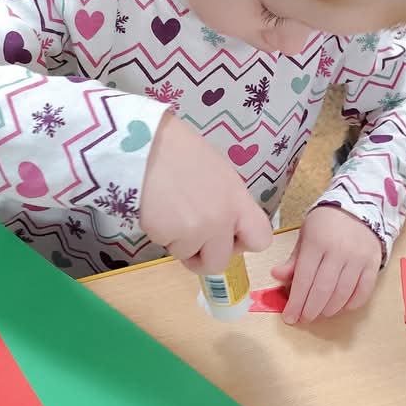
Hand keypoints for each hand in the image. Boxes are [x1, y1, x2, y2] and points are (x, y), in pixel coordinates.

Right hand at [140, 112, 272, 272]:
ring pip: (186, 254)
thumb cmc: (182, 151)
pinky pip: (164, 244)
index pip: (260, 240)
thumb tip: (226, 227)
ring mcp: (192, 230)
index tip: (229, 236)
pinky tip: (155, 207)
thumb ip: (229, 205)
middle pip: (219, 263)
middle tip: (191, 239)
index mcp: (237, 201)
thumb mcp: (220, 174)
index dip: (243, 243)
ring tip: (169, 208)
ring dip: (178, 240)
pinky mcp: (163, 234)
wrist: (145, 142)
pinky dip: (159, 232)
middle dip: (204, 257)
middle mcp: (220, 220)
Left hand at [272, 206, 381, 325]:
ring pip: (342, 293)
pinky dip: (352, 303)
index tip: (289, 317)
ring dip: (329, 309)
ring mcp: (358, 258)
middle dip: (311, 310)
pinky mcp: (374, 263)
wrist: (359, 206)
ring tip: (320, 314)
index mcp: (317, 243)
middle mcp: (339, 251)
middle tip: (304, 319)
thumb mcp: (305, 236)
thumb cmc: (326, 224)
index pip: (304, 279)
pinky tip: (342, 307)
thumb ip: (293, 259)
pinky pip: (364, 290)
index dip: (296, 302)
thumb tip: (276, 275)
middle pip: (322, 290)